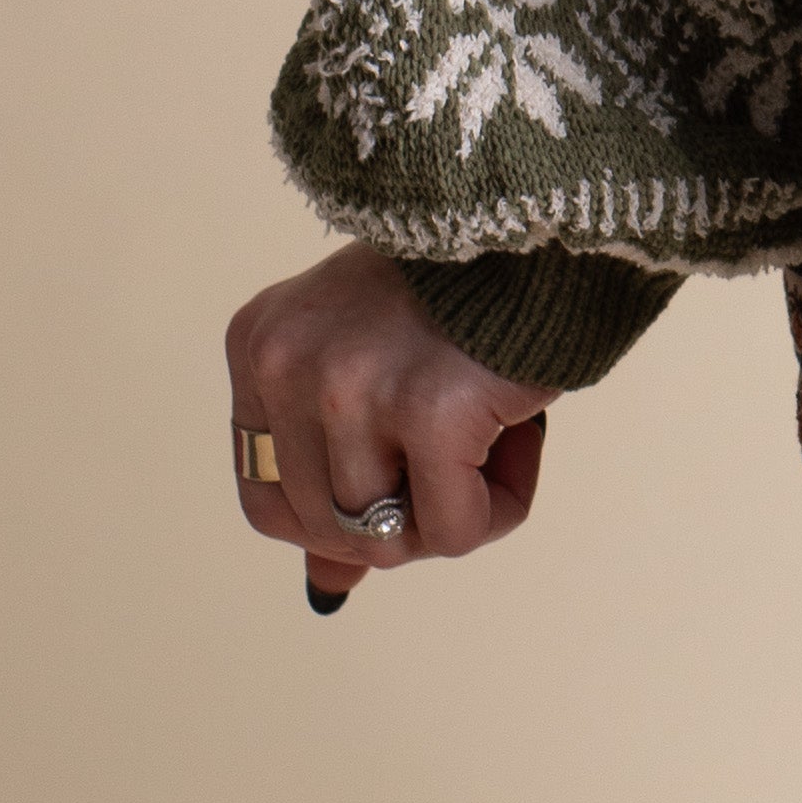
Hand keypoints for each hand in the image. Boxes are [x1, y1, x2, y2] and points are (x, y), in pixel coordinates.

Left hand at [224, 247, 550, 605]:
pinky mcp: (426, 411)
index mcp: (260, 346)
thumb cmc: (463, 287)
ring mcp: (350, 390)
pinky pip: (457, 531)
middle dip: (409, 517)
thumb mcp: (375, 364)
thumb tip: (329, 589)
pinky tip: (523, 436)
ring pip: (389, 541)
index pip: (268, 501)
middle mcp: (288, 366)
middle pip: (330, 530)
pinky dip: (502, 505)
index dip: (340, 522)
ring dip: (460, 510)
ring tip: (500, 436)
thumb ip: (341, 471)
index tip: (403, 486)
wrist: (541, 213)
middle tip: (466, 456)